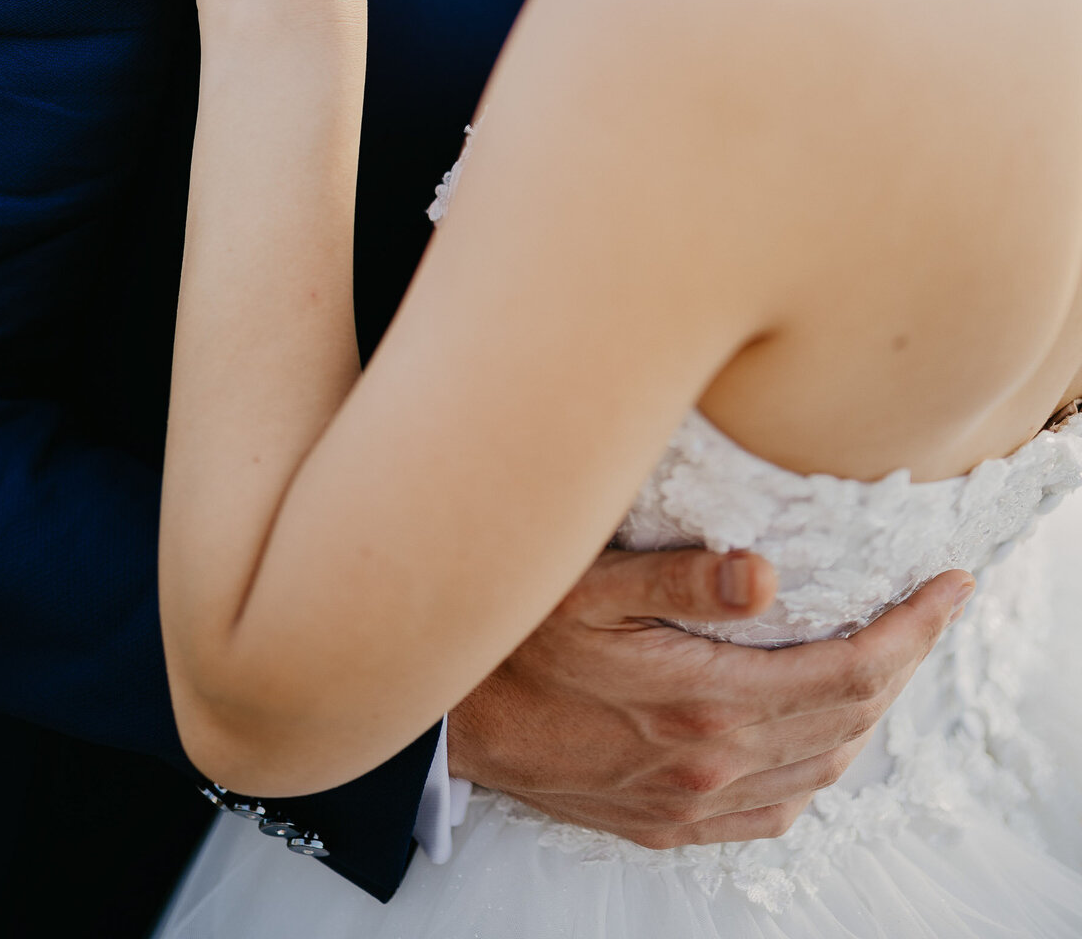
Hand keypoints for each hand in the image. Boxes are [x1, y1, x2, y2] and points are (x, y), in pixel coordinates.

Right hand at [448, 549, 972, 846]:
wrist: (449, 723)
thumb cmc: (513, 638)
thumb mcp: (587, 584)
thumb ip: (681, 577)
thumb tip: (767, 575)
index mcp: (706, 701)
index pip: (853, 670)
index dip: (914, 628)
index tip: (950, 585)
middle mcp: (713, 765)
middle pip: (852, 720)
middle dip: (907, 661)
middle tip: (931, 609)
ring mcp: (693, 805)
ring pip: (823, 771)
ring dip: (869, 715)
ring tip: (887, 657)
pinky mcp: (669, 824)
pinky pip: (776, 812)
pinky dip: (818, 769)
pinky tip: (816, 734)